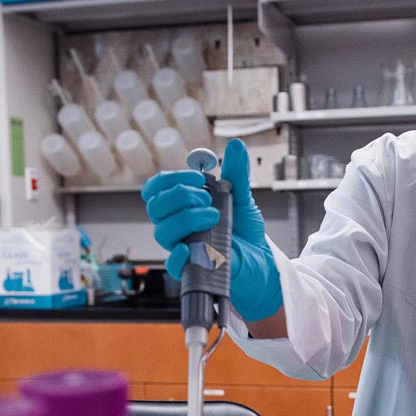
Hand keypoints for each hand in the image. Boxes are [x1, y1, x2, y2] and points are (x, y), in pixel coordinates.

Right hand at [140, 139, 282, 320]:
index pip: (156, 189)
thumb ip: (236, 174)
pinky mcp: (190, 269)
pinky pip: (172, 264)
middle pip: (156, 206)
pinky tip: (191, 247)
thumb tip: (236, 146)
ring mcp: (181, 246)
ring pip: (162, 230)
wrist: (260, 259)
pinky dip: (177, 255)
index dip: (170, 179)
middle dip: (180, 195)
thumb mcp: (242, 198)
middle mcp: (176, 225)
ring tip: (214, 216)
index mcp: (181, 206)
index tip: (200, 180)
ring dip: (187, 217)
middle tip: (207, 198)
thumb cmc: (245, 231)